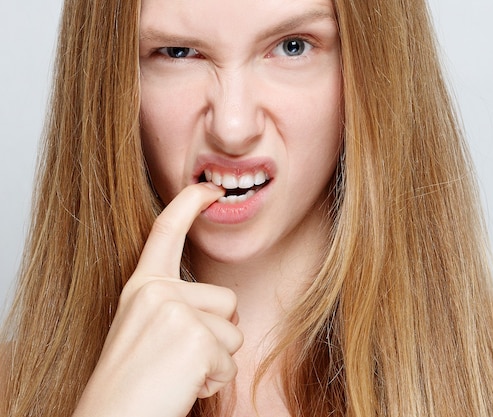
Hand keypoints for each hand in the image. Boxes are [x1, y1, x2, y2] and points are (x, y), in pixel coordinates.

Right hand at [73, 183, 242, 416]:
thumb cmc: (131, 384)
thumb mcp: (145, 330)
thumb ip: (176, 306)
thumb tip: (228, 307)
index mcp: (142, 287)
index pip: (166, 232)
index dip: (189, 204)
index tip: (210, 188)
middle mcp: (157, 292)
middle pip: (227, 300)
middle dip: (216, 335)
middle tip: (177, 360)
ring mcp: (176, 312)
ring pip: (234, 333)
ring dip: (215, 361)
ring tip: (178, 375)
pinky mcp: (195, 340)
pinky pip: (231, 362)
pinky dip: (214, 382)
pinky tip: (183, 388)